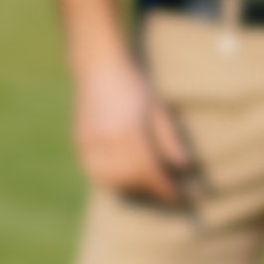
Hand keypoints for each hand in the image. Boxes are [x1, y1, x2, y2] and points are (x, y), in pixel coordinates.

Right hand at [74, 56, 194, 201]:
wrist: (99, 67)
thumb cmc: (134, 86)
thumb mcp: (158, 110)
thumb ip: (169, 141)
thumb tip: (183, 168)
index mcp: (130, 132)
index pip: (150, 172)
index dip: (165, 188)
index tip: (180, 197)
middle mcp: (107, 141)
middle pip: (131, 179)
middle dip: (150, 191)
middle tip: (166, 194)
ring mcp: (90, 143)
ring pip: (111, 180)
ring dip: (131, 189)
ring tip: (147, 187)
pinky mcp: (80, 142)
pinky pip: (95, 172)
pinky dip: (111, 180)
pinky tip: (124, 178)